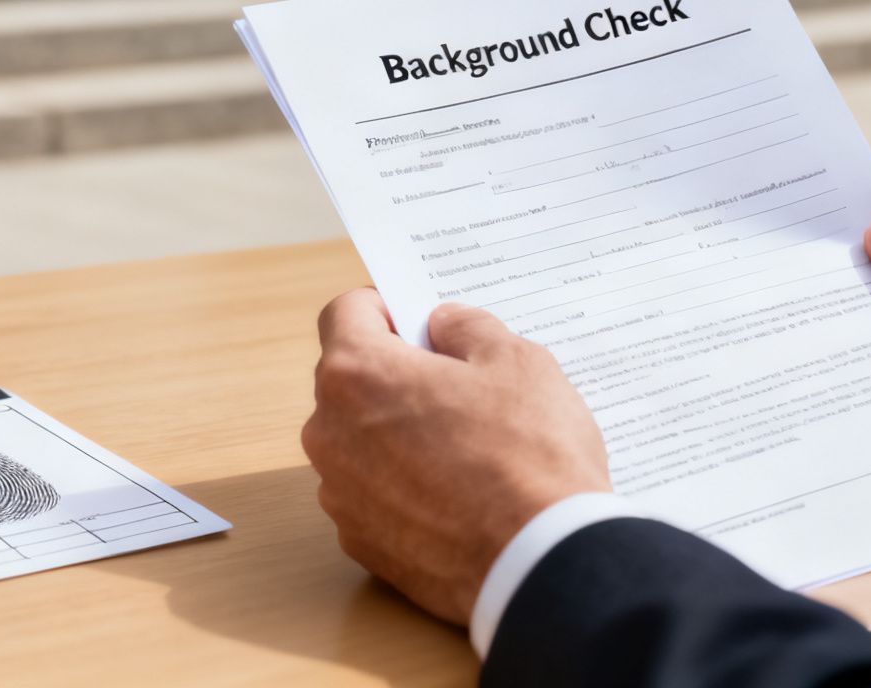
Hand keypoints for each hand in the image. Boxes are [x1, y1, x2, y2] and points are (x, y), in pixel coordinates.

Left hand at [301, 289, 610, 624]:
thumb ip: (468, 328)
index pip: (345, 313)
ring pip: (359, 440)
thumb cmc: (529, 455)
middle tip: (456, 384)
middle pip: (350, 380)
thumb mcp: (516, 361)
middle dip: (395, 373)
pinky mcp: (359, 542)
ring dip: (396, 432)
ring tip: (464, 446)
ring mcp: (339, 493)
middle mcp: (329, 432)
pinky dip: (403, 485)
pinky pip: (372, 494)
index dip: (384, 307)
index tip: (417, 319)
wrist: (541, 564)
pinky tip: (456, 494)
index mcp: (357, 374)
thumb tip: (443, 326)